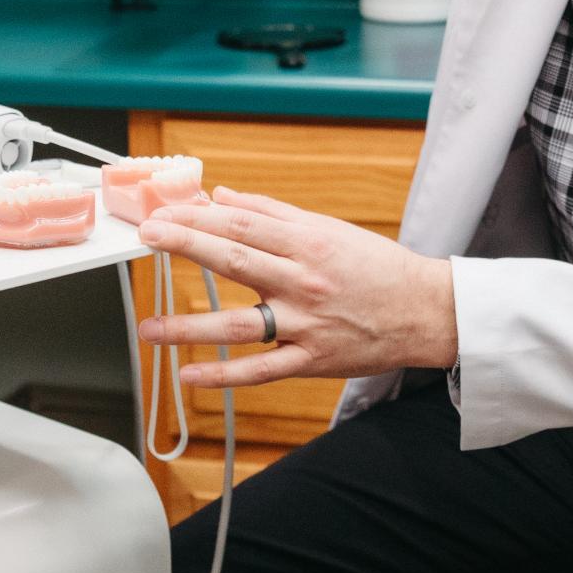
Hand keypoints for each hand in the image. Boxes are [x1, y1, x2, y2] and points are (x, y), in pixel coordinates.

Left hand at [134, 189, 457, 388]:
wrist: (426, 311)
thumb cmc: (377, 267)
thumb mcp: (327, 228)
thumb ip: (270, 212)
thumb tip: (220, 197)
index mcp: (307, 242)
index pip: (242, 223)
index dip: (197, 217)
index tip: (162, 215)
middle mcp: (303, 281)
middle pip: (235, 260)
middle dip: (186, 246)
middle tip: (146, 238)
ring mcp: (307, 324)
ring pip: (241, 325)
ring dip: (190, 327)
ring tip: (149, 328)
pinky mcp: (312, 360)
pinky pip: (262, 370)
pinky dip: (224, 375)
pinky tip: (189, 375)